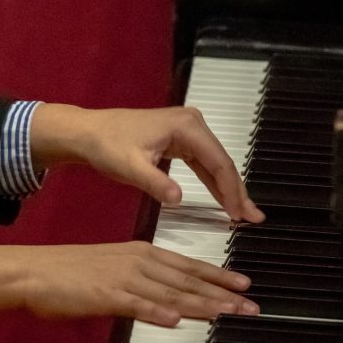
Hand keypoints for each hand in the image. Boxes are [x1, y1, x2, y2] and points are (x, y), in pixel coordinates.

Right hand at [0, 242, 258, 325]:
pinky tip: (176, 319)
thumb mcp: (113, 271)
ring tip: (227, 313)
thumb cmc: (69, 272)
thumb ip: (144, 285)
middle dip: (221, 294)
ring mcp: (123, 278)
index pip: (187, 266)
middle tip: (249, 305)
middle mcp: (137, 261)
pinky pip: (136, 305)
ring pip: (170, 293)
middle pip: (186, 280)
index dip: (217, 276)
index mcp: (140, 252)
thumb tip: (170, 301)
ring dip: (201, 304)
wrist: (34, 271)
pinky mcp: (106, 295)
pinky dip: (157, 312)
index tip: (242, 286)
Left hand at [30, 103, 264, 222]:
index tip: (241, 215)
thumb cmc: (106, 145)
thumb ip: (155, 183)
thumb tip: (178, 199)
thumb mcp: (130, 167)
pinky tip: (224, 200)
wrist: (88, 132)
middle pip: (222, 162)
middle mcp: (192, 123)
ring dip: (228, 188)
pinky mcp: (180, 139)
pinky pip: (203, 164)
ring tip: (245, 214)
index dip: (232, 190)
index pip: (218, 162)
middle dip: (237, 191)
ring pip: (215, 164)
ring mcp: (187, 130)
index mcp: (186, 126)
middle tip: (254, 218)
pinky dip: (213, 182)